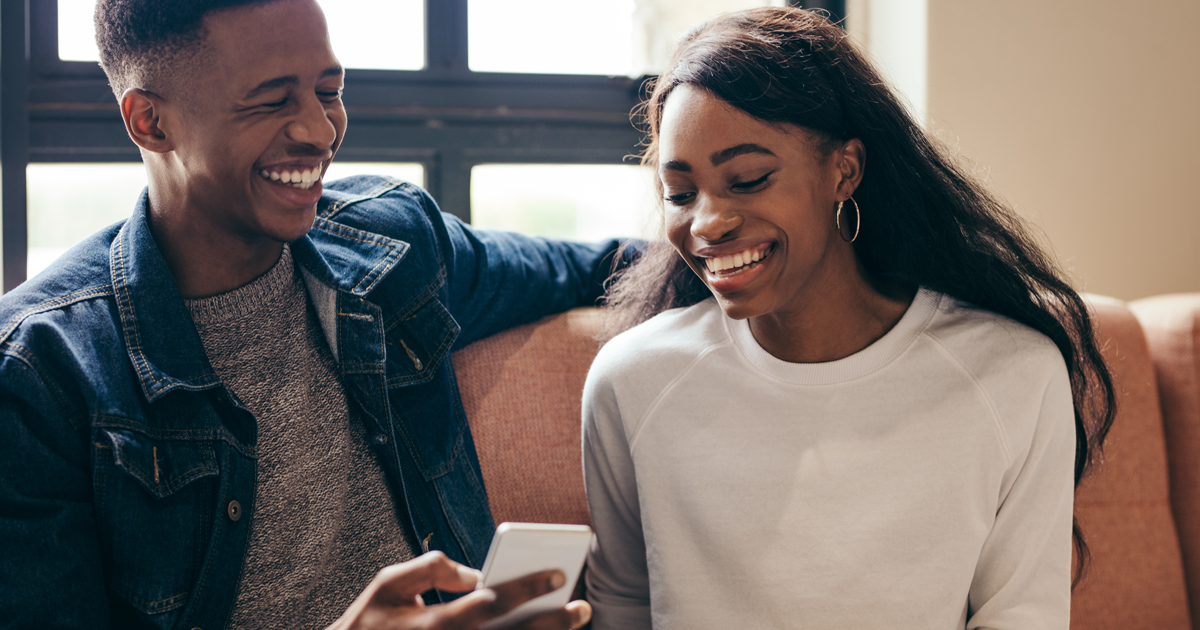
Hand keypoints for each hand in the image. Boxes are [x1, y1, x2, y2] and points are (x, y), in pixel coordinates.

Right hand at [326, 551, 592, 629]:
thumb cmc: (369, 624)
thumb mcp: (387, 585)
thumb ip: (430, 568)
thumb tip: (474, 571)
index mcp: (432, 625)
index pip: (490, 604)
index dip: (528, 588)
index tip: (559, 574)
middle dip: (551, 624)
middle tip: (582, 607)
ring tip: (571, 625)